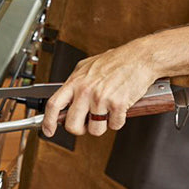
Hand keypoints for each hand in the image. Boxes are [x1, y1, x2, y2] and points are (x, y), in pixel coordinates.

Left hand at [41, 41, 157, 137]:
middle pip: (72, 125)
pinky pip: (115, 125)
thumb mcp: (86, 67)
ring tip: (106, 112)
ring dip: (102, 126)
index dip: (48, 121)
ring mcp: (101, 98)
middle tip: (86, 124)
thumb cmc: (115, 61)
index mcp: (75, 82)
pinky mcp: (118, 104)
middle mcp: (85, 91)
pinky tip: (119, 109)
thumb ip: (74, 83)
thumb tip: (64, 99)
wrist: (140, 57)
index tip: (48, 130)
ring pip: (95, 130)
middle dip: (79, 129)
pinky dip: (118, 121)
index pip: (53, 105)